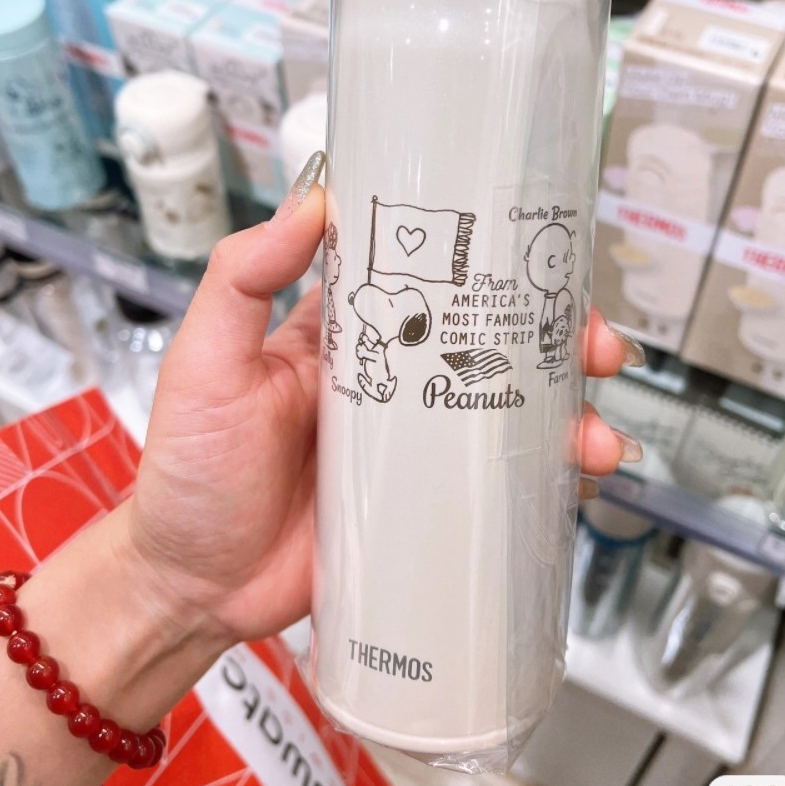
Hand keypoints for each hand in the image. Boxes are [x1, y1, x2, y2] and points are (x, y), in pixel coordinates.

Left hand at [130, 163, 642, 648]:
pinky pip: (495, 486)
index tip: (538, 254)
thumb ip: (243, 278)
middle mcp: (388, 382)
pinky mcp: (422, 509)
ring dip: (565, 413)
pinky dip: (544, 479)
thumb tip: (310, 198)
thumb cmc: (190, 470)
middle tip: (592, 346)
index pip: (426, 277)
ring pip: (506, 413)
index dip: (488, 262)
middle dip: (553, 338)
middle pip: (488, 342)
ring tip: (595, 434)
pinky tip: (577, 480)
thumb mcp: (206, 361)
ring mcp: (410, 449)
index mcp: (344, 334)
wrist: (191, 587)